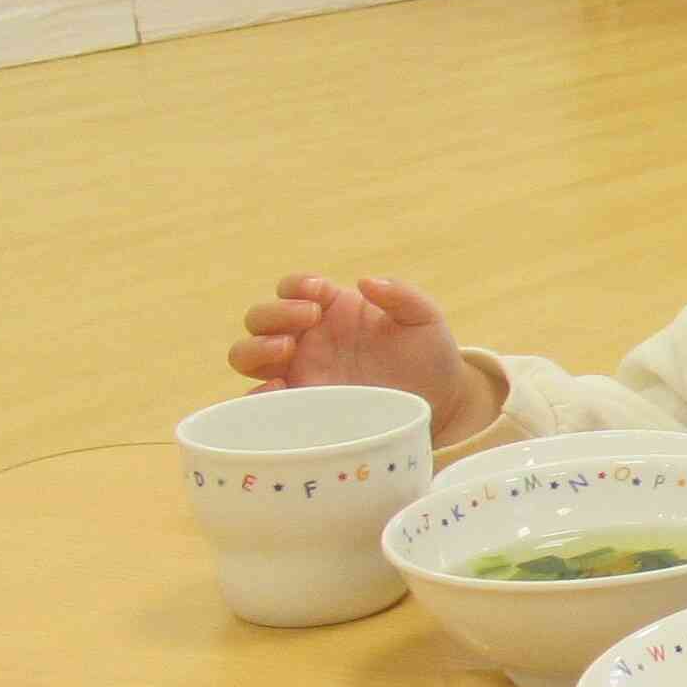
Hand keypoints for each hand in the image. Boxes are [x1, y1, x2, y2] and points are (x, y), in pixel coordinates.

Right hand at [227, 274, 496, 445]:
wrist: (440, 402)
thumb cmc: (428, 354)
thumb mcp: (423, 318)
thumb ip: (401, 295)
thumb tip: (366, 281)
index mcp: (331, 309)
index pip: (292, 287)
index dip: (296, 285)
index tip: (320, 293)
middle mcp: (306, 338)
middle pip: (259, 319)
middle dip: (274, 314)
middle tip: (309, 320)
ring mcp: (299, 372)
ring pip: (247, 356)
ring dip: (256, 348)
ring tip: (287, 349)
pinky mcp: (301, 405)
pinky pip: (260, 401)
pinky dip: (257, 395)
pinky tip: (279, 390)